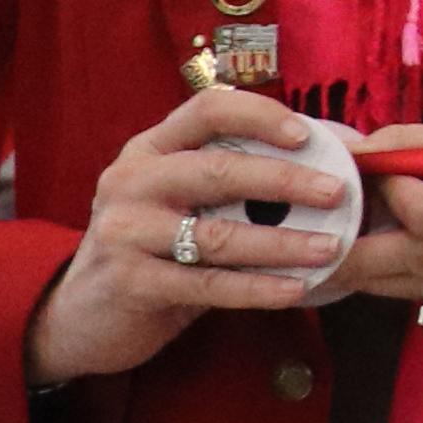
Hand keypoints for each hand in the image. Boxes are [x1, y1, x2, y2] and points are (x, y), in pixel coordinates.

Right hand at [20, 85, 344, 388]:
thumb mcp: (182, 202)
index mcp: (150, 150)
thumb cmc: (155, 247)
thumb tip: (328, 161)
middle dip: (285, 180)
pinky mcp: (129, 281)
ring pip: (217, 234)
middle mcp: (132, 181)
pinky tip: (295, 289)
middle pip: (218, 170)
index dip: (260, 115)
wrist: (85, 313)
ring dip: (282, 242)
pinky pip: (206, 283)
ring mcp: (125, 231)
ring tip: (330, 247)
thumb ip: (233, 180)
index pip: (207, 110)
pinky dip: (256, 287)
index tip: (307, 134)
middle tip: (338, 192)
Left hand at [342, 117, 422, 333]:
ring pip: (420, 285)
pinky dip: (412, 282)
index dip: (391, 194)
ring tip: (342, 249)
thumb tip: (357, 150)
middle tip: (318, 236)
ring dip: (374, 269)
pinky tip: (399, 263)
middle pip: (415, 257)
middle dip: (358, 246)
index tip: (382, 176)